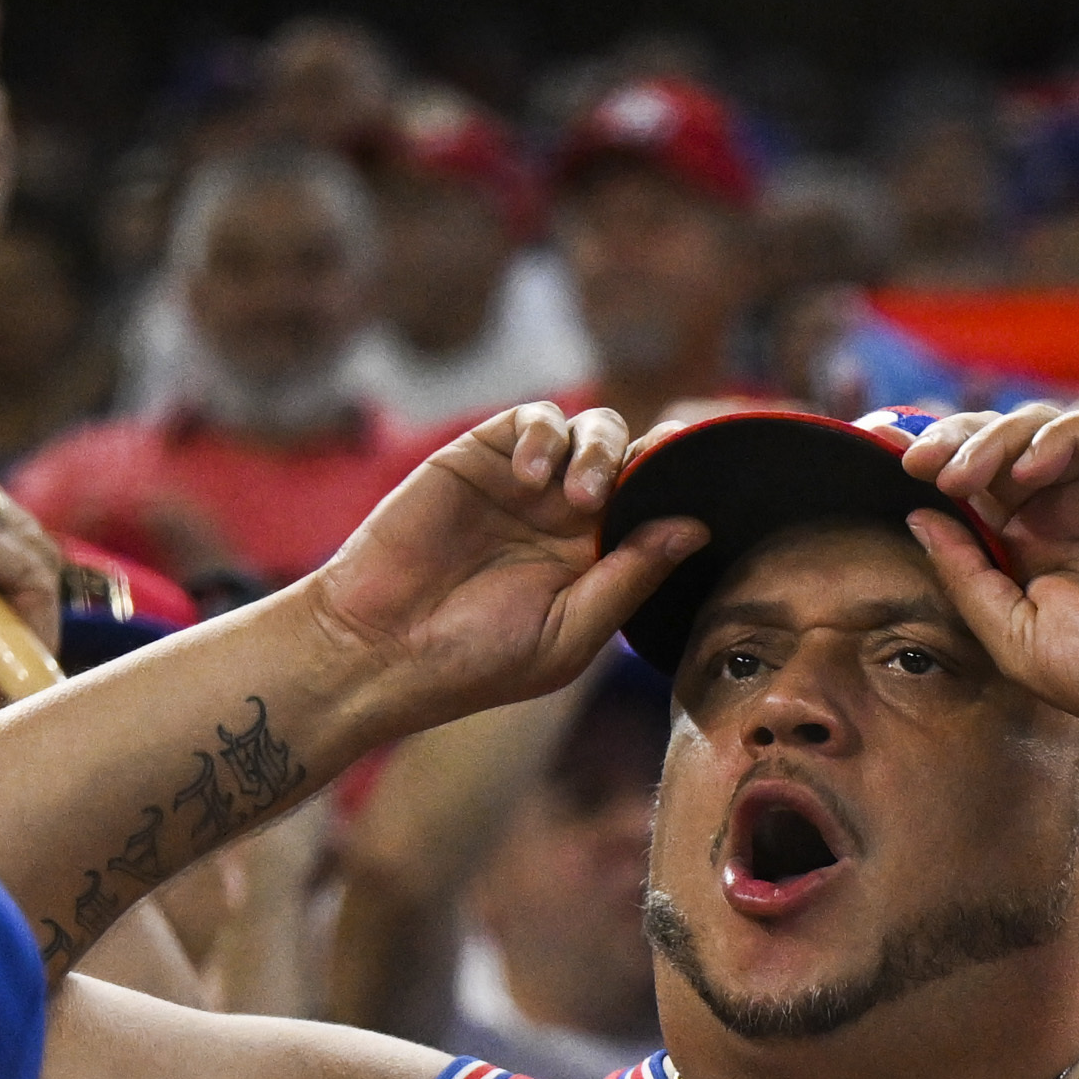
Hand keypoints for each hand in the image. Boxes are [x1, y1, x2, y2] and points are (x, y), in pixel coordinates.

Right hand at [302, 404, 702, 723]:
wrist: (382, 646)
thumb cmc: (477, 659)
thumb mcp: (571, 631)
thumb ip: (631, 576)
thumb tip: (696, 528)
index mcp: (599, 562)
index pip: (657, 508)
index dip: (679, 488)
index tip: (695, 481)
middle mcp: (568, 518)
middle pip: (633, 458)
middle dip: (641, 464)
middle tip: (609, 502)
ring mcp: (526, 484)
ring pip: (591, 429)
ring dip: (598, 449)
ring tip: (575, 496)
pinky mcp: (481, 456)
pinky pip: (533, 419)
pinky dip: (544, 435)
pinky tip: (529, 477)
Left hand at [889, 402, 1078, 744]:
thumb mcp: (1013, 634)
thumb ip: (966, 575)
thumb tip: (918, 517)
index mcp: (1029, 540)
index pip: (972, 482)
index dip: (934, 464)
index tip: (892, 466)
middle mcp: (1066, 503)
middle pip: (998, 443)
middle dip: (953, 443)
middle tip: (919, 464)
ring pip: (1042, 427)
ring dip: (997, 440)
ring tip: (967, 474)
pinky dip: (1061, 435)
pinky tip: (1032, 467)